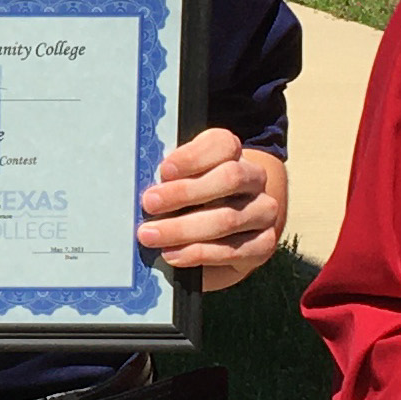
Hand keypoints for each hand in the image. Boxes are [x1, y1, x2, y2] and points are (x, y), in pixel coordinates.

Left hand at [137, 128, 285, 289]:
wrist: (224, 238)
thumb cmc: (190, 202)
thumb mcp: (178, 183)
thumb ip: (166, 180)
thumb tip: (136, 187)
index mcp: (233, 154)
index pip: (223, 144)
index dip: (194, 156)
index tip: (164, 171)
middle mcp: (254, 179)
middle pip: (229, 178)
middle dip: (184, 192)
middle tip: (149, 204)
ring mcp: (263, 211)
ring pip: (228, 218)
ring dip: (184, 229)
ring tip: (150, 235)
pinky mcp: (264, 244)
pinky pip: (234, 250)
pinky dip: (199, 253)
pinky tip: (174, 255)